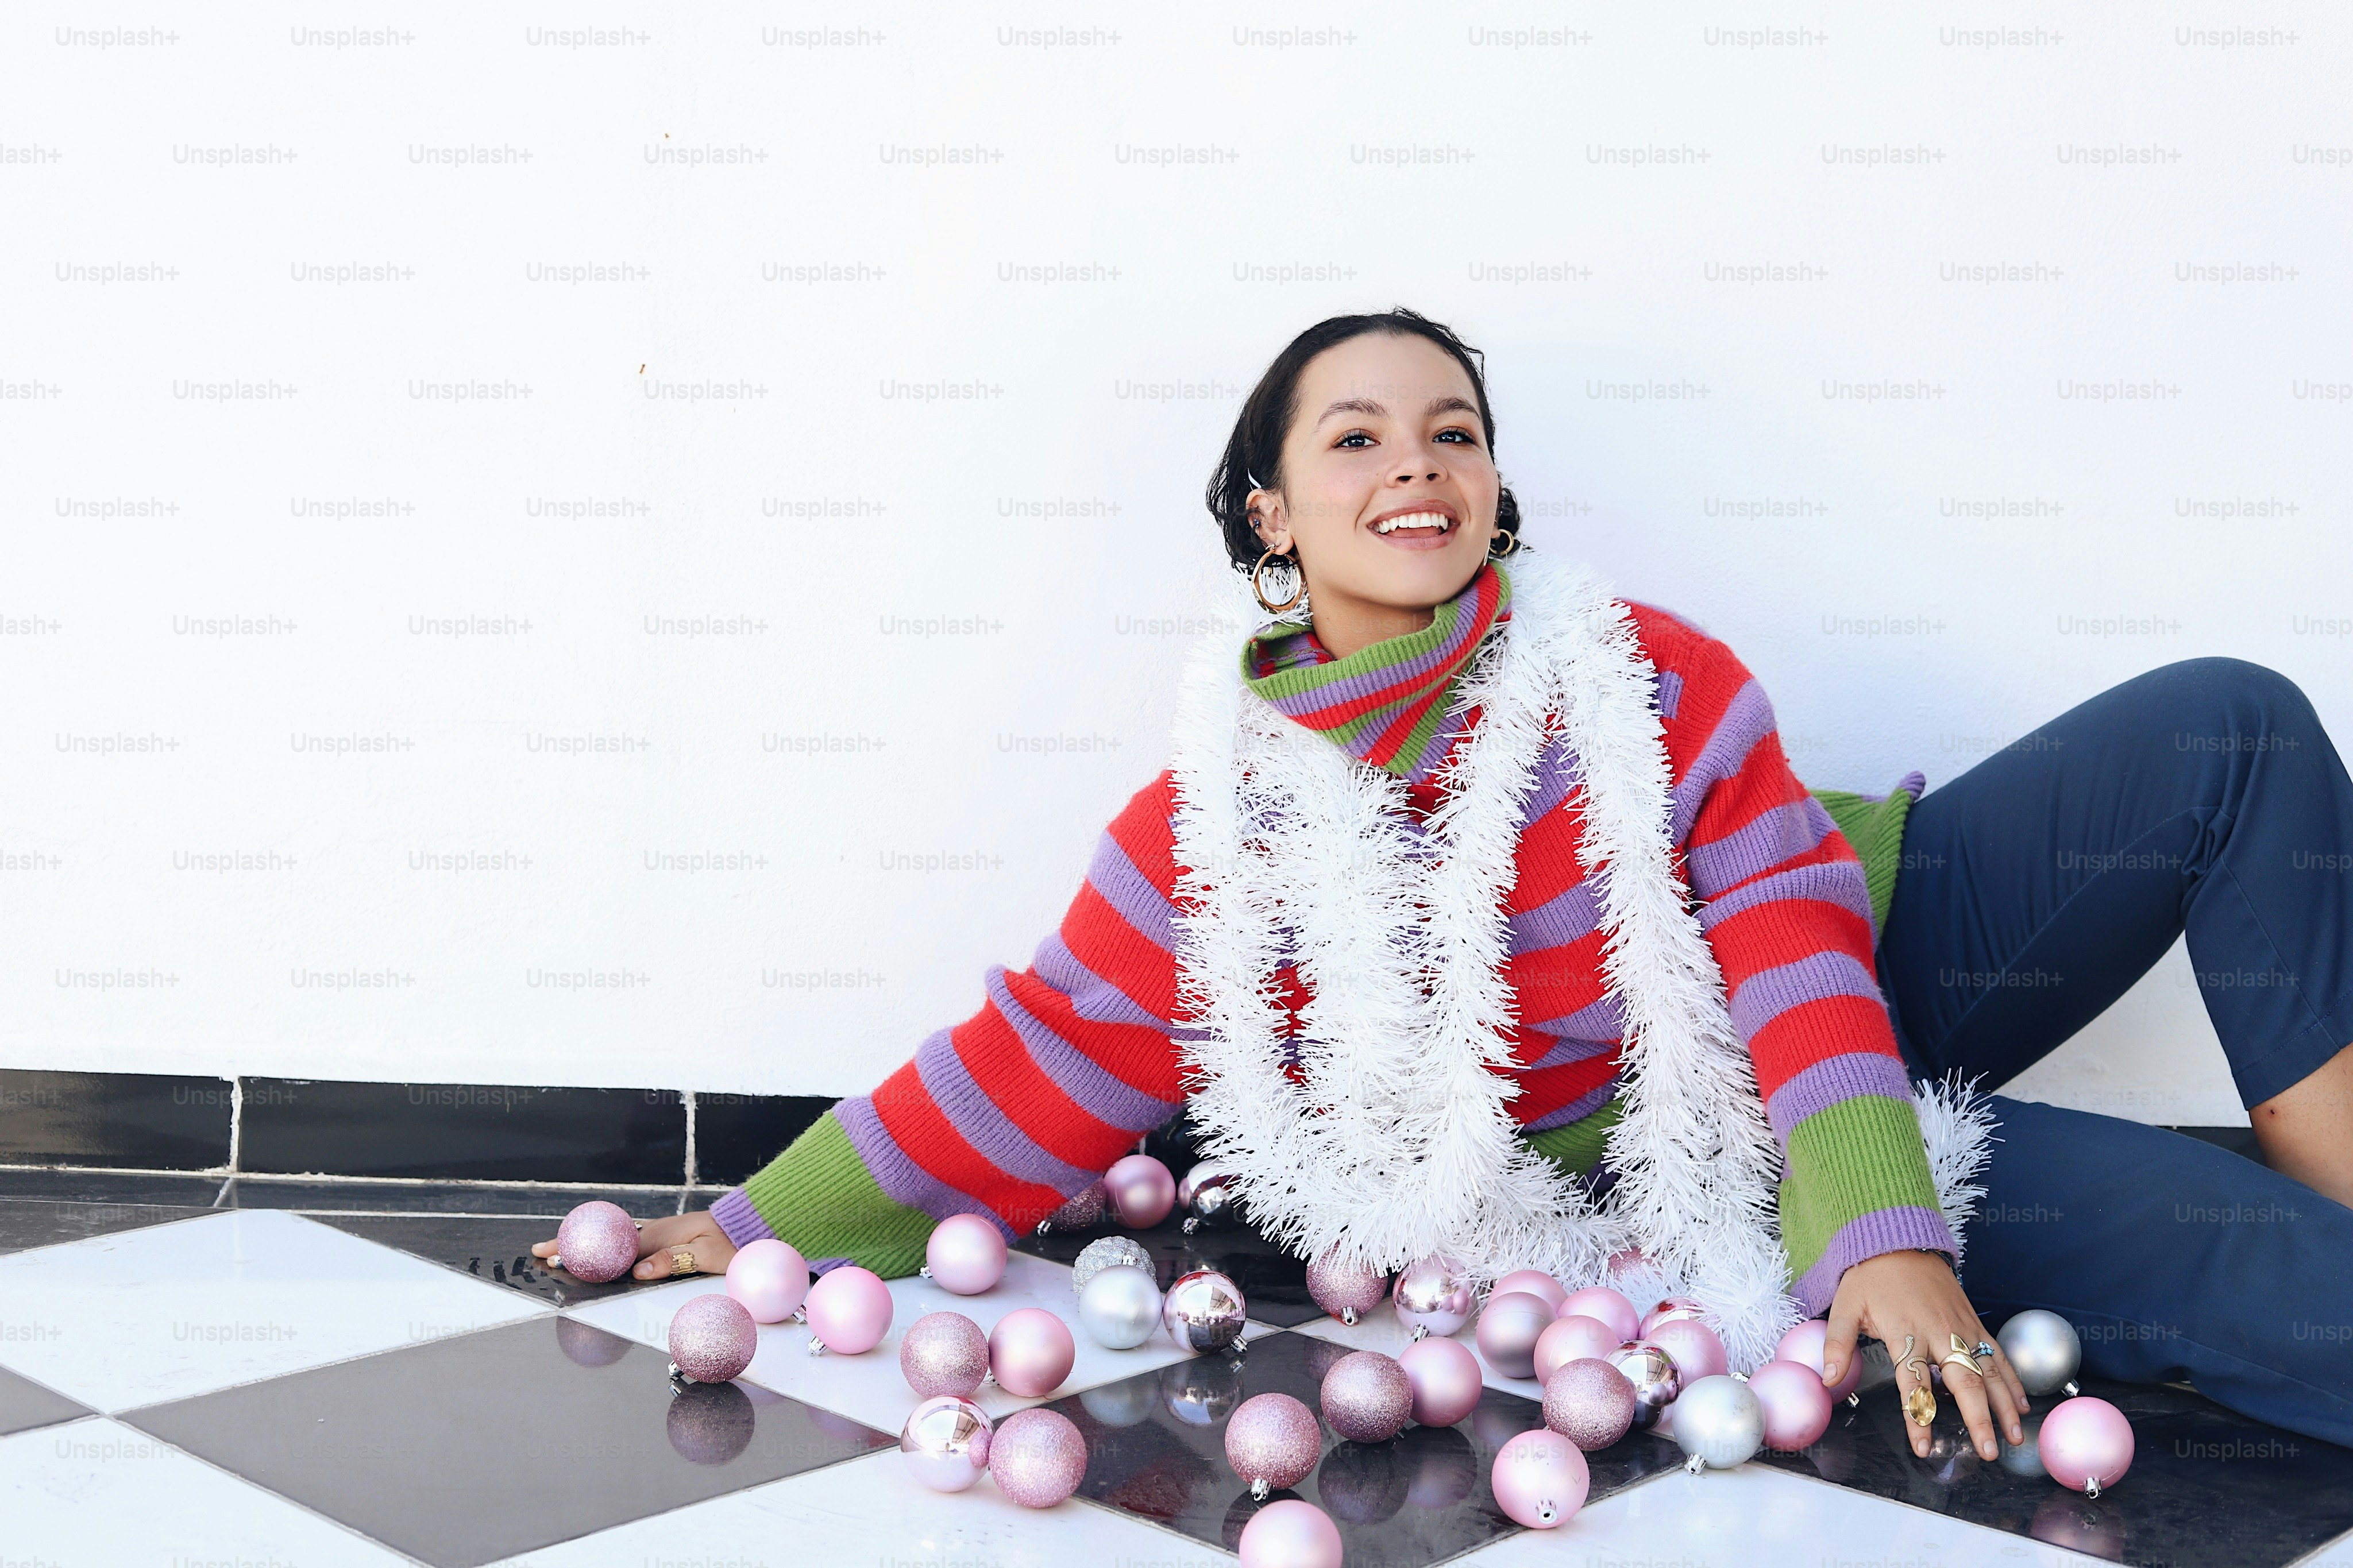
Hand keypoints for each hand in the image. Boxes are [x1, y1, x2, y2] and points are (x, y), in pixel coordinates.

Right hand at [531, 1210, 738, 1282]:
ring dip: (586, 1245)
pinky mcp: (667, 1238)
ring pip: (613, 1240)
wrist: (752, 1225)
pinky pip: (628, 1242)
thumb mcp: (708, 1254)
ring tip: (558, 1251)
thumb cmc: (734, 1242)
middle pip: (604, 1241)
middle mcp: (655, 1233)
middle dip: (571, 1245)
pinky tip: (598, 1252)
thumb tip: (637, 1271)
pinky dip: (606, 1246)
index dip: (580, 1253)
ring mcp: (659, 1235)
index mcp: (659, 1238)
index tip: (553, 1257)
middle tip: (539, 1252)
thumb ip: (673, 1260)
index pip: (611, 1248)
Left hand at [1823, 1250, 2028, 1461]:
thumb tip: (1827, 1379)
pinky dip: (2013, 1379)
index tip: (1923, 1448)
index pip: (1913, 1384)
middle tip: (1988, 1452)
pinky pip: (1998, 1353)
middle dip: (1978, 1419)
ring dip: (2005, 1405)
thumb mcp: (1844, 1306)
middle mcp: (1939, 1333)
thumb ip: (1836, 1344)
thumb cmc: (1869, 1277)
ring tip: (2013, 1437)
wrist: (1897, 1239)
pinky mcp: (1974, 1321)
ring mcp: (1961, 1327)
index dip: (1919, 1417)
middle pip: (1964, 1381)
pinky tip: (2021, 1403)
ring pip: (1990, 1370)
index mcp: (1905, 1333)